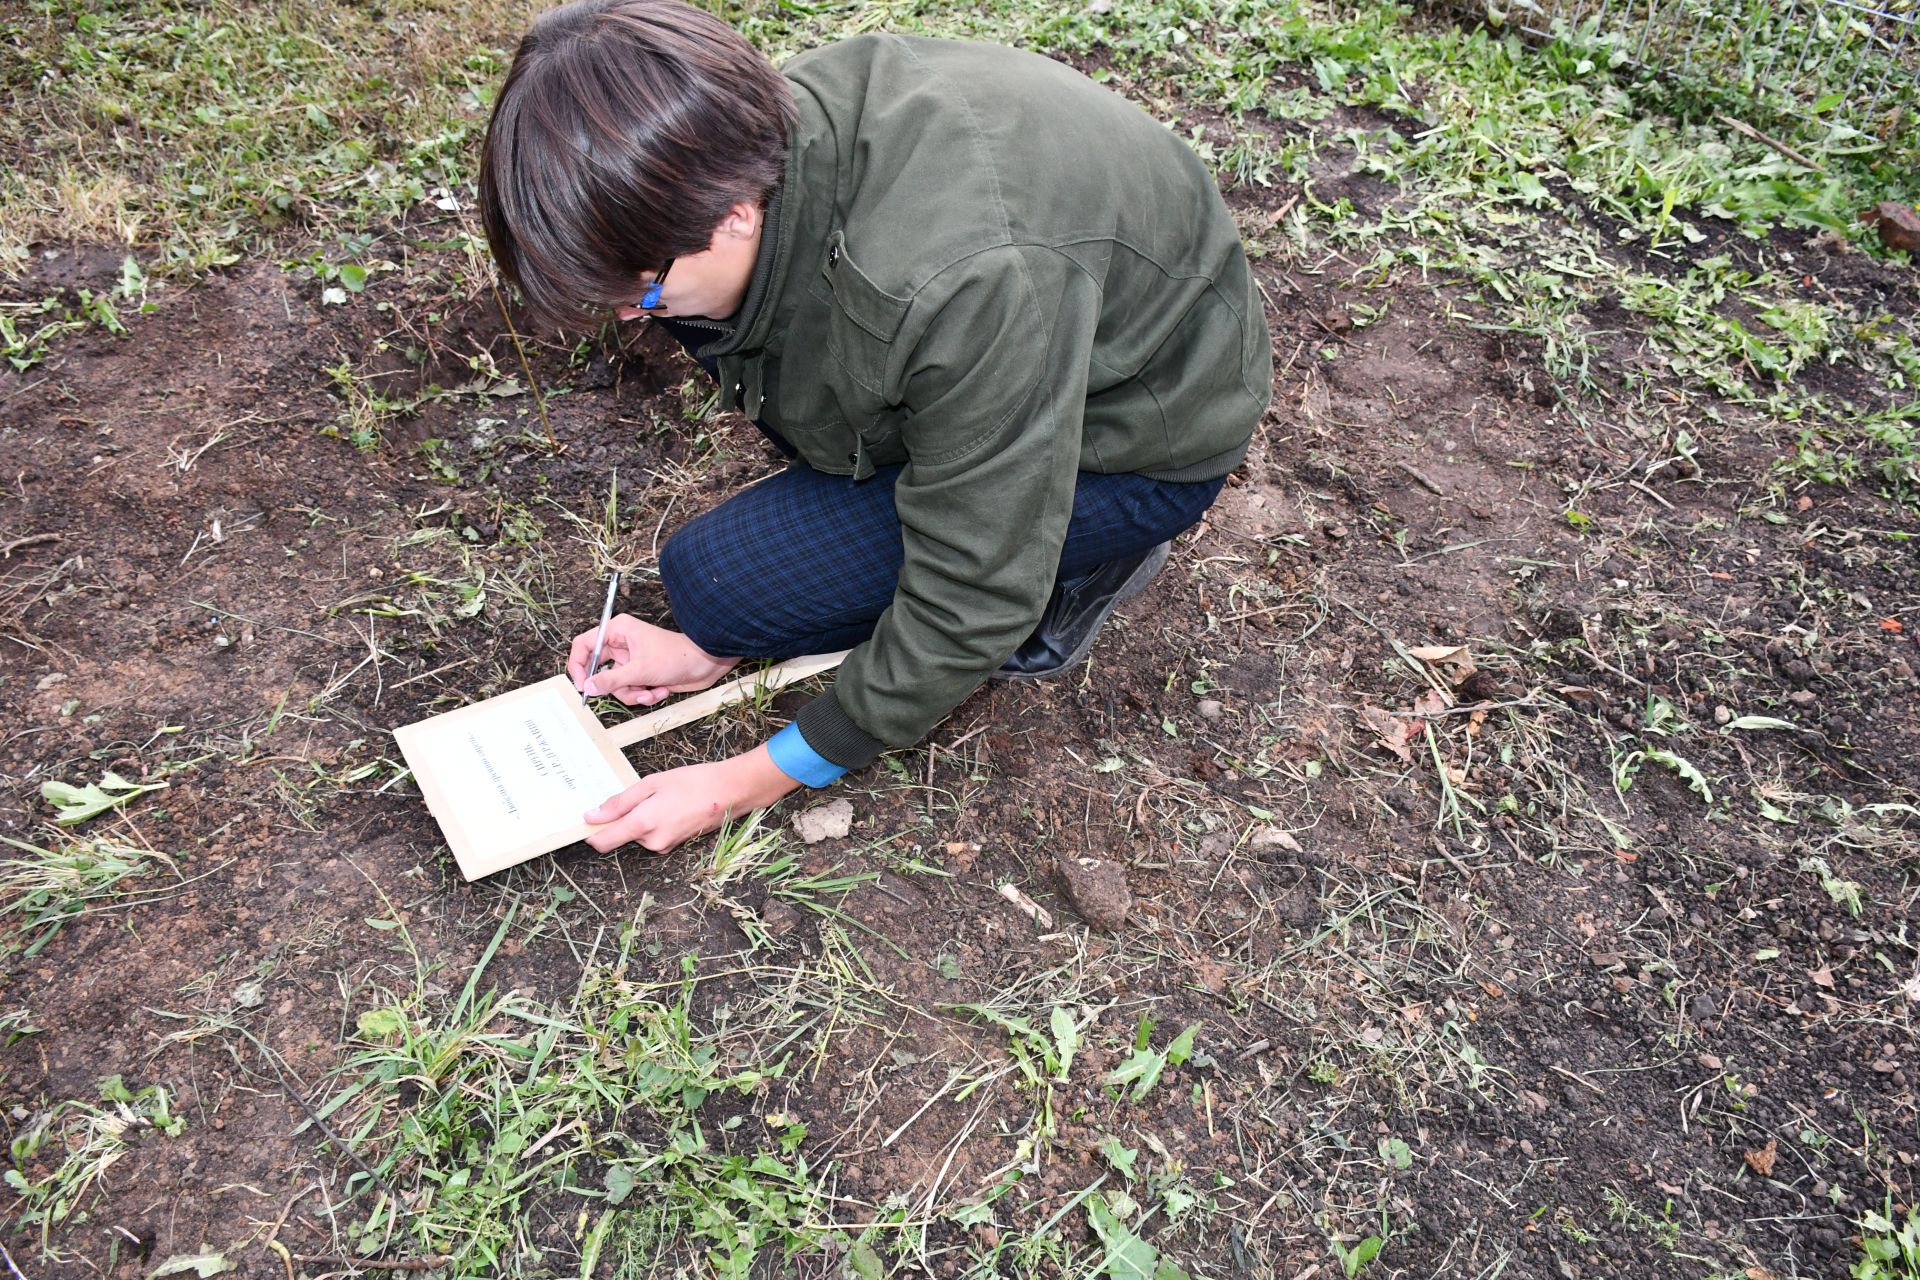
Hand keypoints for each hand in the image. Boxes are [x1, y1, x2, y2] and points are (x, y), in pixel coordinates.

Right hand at [569, 614, 738, 705]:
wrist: (707, 664)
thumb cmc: (677, 657)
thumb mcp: (640, 670)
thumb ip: (611, 680)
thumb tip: (588, 688)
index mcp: (617, 631)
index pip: (584, 645)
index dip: (578, 665)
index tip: (582, 685)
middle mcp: (621, 644)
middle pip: (599, 671)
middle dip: (615, 686)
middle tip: (626, 691)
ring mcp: (631, 660)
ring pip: (616, 685)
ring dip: (633, 693)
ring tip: (651, 691)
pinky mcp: (641, 674)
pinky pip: (630, 690)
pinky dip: (644, 694)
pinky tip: (661, 690)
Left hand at [582, 746, 801, 853]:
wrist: (730, 792)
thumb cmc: (692, 782)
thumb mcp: (652, 783)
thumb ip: (620, 802)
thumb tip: (592, 816)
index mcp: (642, 825)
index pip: (603, 842)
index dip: (590, 834)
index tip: (586, 821)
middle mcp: (652, 842)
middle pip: (622, 835)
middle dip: (623, 818)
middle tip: (639, 794)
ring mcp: (665, 846)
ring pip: (638, 835)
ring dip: (641, 819)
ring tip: (660, 797)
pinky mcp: (675, 845)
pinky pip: (654, 835)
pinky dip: (654, 822)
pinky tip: (670, 805)